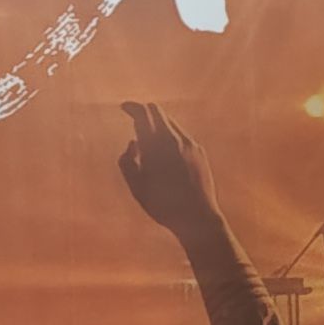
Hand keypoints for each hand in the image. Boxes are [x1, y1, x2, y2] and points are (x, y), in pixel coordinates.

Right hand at [118, 101, 221, 240]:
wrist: (197, 217)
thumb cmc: (162, 204)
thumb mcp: (135, 186)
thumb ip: (127, 161)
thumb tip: (133, 143)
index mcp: (155, 145)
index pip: (143, 113)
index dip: (132, 107)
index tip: (124, 107)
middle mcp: (174, 139)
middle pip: (158, 111)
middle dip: (144, 111)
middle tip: (134, 117)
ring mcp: (190, 144)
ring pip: (171, 122)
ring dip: (158, 123)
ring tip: (148, 136)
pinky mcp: (199, 152)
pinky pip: (182, 134)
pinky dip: (170, 134)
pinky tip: (166, 149)